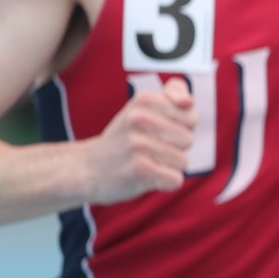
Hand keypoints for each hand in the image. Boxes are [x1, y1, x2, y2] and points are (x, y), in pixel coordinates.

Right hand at [91, 77, 195, 201]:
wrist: (88, 168)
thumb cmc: (126, 138)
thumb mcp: (144, 108)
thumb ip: (173, 95)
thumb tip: (188, 101)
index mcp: (144, 100)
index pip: (191, 116)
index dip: (181, 127)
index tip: (158, 129)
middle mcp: (140, 118)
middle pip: (188, 140)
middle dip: (174, 148)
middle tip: (148, 148)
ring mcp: (138, 144)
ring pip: (183, 161)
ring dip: (167, 167)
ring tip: (144, 161)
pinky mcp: (139, 169)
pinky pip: (176, 179)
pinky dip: (164, 182)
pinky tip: (145, 176)